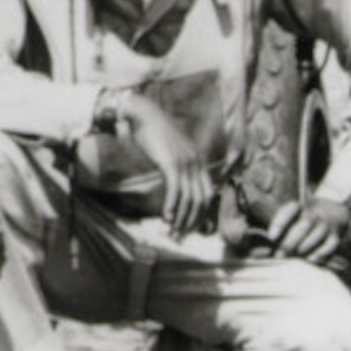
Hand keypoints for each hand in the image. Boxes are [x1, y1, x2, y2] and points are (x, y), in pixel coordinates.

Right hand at [119, 94, 212, 237]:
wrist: (143, 114)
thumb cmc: (153, 134)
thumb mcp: (171, 152)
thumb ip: (177, 167)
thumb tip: (174, 186)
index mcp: (198, 161)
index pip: (206, 195)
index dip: (199, 214)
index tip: (188, 227)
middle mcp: (196, 163)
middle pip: (200, 200)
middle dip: (190, 221)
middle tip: (179, 236)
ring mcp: (185, 163)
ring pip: (188, 199)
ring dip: (180, 218)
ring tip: (171, 231)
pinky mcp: (172, 163)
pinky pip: (175, 190)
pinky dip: (172, 206)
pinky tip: (166, 217)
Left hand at [265, 197, 350, 262]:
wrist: (331, 215)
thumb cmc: (301, 222)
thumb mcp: (291, 219)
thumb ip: (277, 230)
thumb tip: (259, 249)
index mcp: (300, 208)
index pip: (291, 210)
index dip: (280, 222)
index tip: (271, 237)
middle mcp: (314, 215)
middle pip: (305, 223)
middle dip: (291, 240)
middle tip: (280, 254)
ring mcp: (326, 226)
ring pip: (317, 233)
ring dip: (305, 246)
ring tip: (295, 256)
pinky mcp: (335, 237)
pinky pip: (330, 245)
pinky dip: (321, 253)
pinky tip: (310, 260)